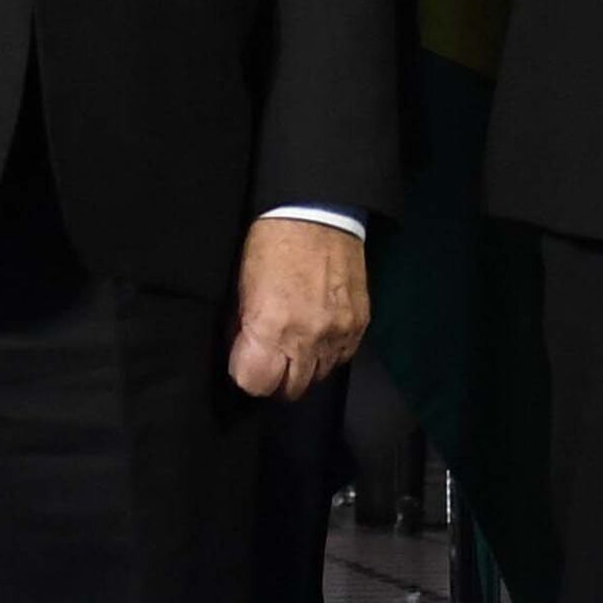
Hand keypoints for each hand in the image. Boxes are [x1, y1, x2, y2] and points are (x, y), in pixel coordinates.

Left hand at [227, 214, 372, 401]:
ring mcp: (338, 332)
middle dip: (276, 379)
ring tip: (297, 342)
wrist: (319, 213)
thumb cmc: (273, 244)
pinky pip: (343, 357)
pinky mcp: (359, 323)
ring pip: (319, 376)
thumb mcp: (243, 287)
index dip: (247, 376)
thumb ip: (244, 326)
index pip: (255, 384)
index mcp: (271, 327)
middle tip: (271, 360)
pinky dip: (329, 351)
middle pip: (291, 390)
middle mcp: (307, 337)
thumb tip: (245, 351)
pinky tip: (319, 333)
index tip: (246, 363)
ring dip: (305, 365)